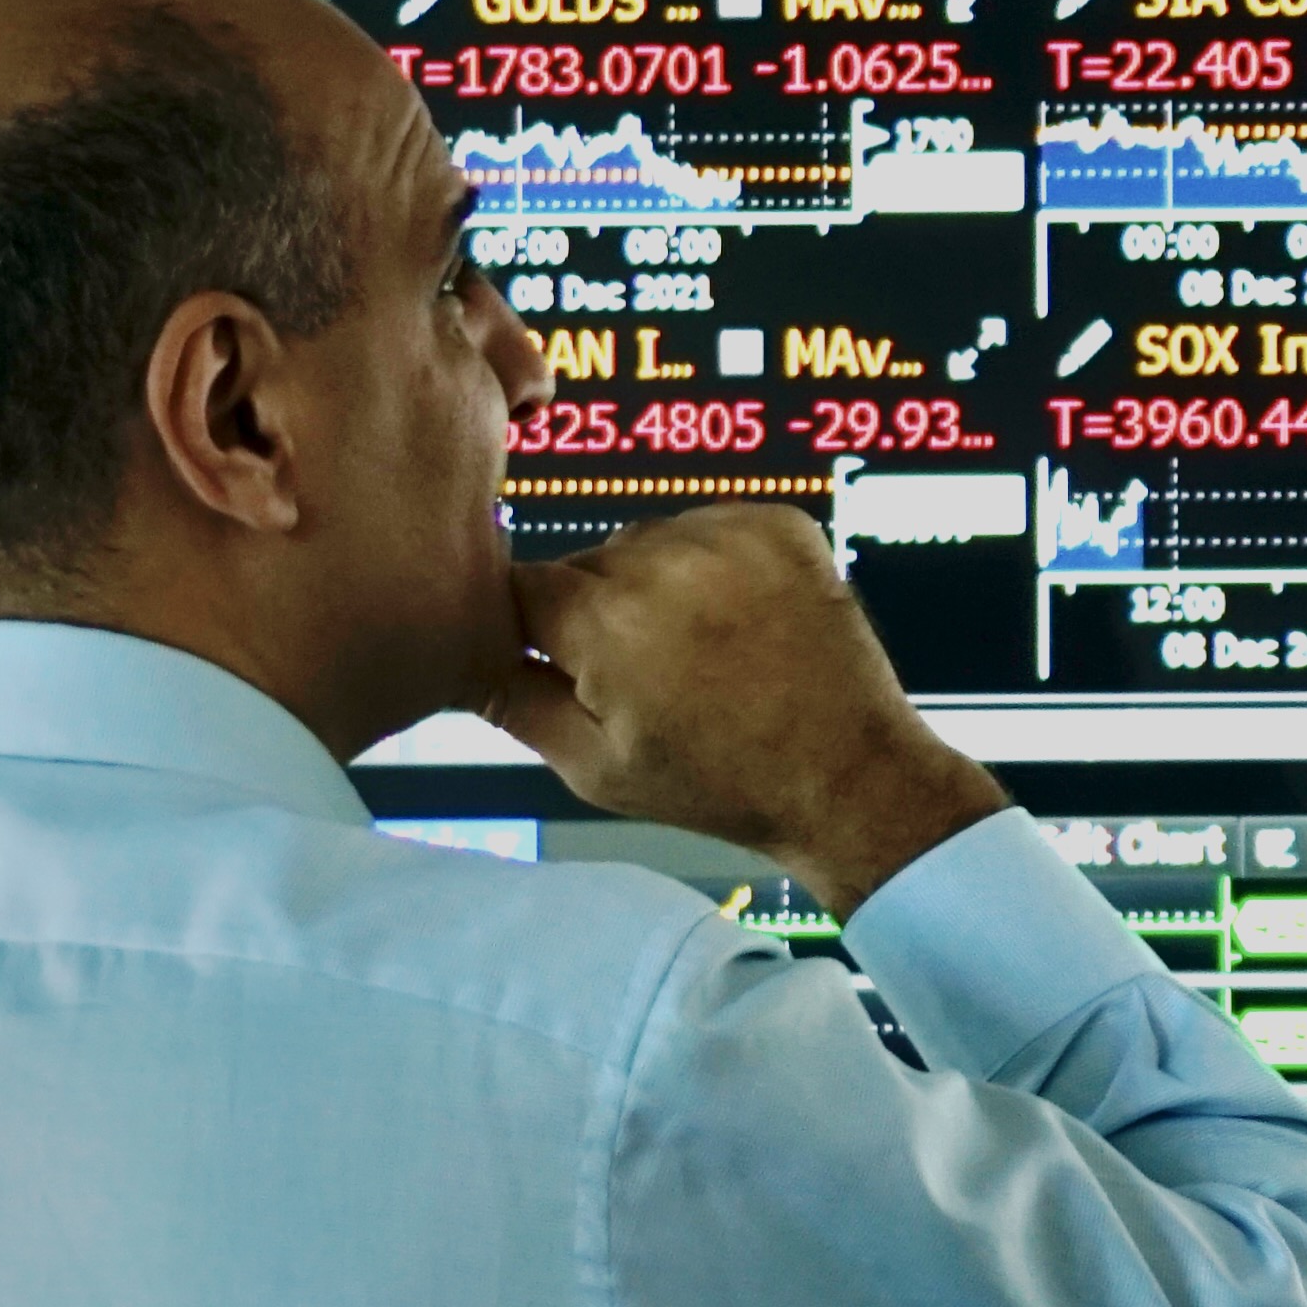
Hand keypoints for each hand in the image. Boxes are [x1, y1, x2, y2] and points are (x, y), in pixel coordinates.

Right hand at [489, 506, 1010, 909]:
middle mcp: (660, 558)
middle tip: (649, 678)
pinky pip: (711, 528)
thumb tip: (457, 656)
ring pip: (648, 544)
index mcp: (603, 620)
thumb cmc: (717, 783)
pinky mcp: (778, 524)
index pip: (520, 588)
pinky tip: (741, 625)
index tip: (562, 664)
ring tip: (702, 654)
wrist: (848, 777)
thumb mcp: (594, 767)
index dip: (533, 628)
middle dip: (599, 612)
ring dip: (657, 585)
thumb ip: (513, 702)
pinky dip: (715, 566)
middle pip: (587, 564)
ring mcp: (726, 534)